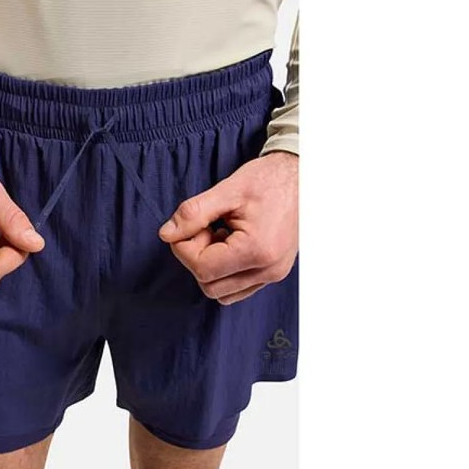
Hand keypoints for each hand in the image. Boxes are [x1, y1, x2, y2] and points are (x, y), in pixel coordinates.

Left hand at [158, 152, 297, 304]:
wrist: (301, 176)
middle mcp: (268, 270)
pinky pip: (238, 288)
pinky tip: (230, 243)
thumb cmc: (267, 180)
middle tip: (206, 229)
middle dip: (197, 259)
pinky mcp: (274, 273)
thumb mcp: (226, 191)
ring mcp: (274, 275)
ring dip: (211, 267)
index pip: (202, 269)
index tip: (189, 226)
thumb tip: (167, 235)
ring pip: (223, 293)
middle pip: (210, 286)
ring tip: (220, 234)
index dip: (184, 249)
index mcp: (257, 250)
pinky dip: (225, 271)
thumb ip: (193, 214)